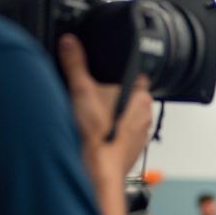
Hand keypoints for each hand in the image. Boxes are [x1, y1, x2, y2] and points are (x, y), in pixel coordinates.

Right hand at [59, 35, 152, 182]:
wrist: (97, 171)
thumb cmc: (96, 136)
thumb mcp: (80, 90)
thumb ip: (75, 64)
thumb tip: (70, 43)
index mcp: (141, 97)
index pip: (137, 75)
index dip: (120, 73)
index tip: (106, 75)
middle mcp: (145, 117)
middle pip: (130, 97)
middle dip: (114, 95)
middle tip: (93, 97)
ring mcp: (140, 136)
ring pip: (127, 118)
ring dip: (112, 116)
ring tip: (91, 117)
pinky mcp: (132, 151)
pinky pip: (122, 136)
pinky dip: (111, 133)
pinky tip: (95, 134)